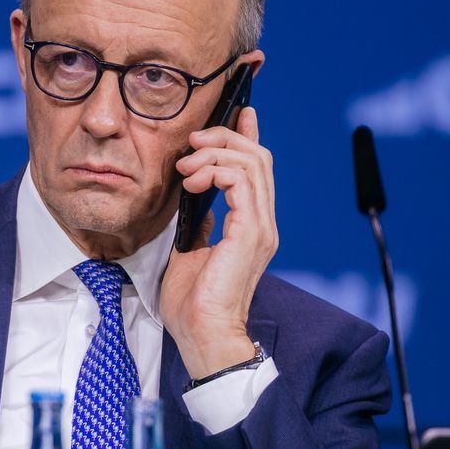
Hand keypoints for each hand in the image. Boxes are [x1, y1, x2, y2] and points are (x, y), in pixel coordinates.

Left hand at [160, 106, 278, 378]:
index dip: (249, 135)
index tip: (239, 112)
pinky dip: (215, 171)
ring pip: (251, 163)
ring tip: (186, 167)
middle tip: (192, 142)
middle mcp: (263, 223)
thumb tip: (197, 202)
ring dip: (214, 153)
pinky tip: (192, 182)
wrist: (202, 336)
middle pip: (258, 157)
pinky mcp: (250, 233)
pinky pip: (241, 182)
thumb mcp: (190, 252)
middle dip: (224, 138)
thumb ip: (200, 224)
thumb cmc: (193, 305)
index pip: (258, 169)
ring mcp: (261, 227)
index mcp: (252, 226)